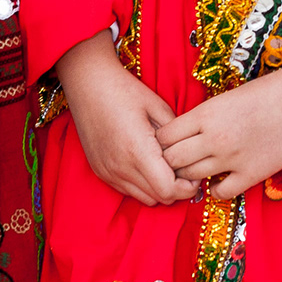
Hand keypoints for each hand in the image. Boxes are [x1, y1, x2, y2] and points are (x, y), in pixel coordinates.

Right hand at [57, 28, 198, 205]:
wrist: (87, 83)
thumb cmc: (125, 90)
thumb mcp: (159, 108)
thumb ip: (177, 138)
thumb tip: (191, 157)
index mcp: (138, 150)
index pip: (169, 190)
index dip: (187, 187)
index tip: (193, 173)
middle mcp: (121, 167)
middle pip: (159, 198)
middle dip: (176, 189)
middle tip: (183, 170)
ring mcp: (108, 171)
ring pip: (144, 198)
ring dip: (158, 188)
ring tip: (164, 167)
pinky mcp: (100, 171)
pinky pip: (128, 190)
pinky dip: (142, 185)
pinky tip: (146, 165)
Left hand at [155, 58, 281, 198]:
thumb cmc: (266, 92)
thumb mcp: (225, 98)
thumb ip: (203, 117)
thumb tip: (183, 134)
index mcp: (205, 114)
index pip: (164, 136)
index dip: (163, 142)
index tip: (170, 143)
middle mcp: (213, 137)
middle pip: (171, 160)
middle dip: (170, 162)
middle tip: (179, 161)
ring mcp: (232, 158)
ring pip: (190, 177)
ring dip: (190, 176)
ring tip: (197, 171)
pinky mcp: (252, 174)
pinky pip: (220, 193)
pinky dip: (215, 189)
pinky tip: (220, 180)